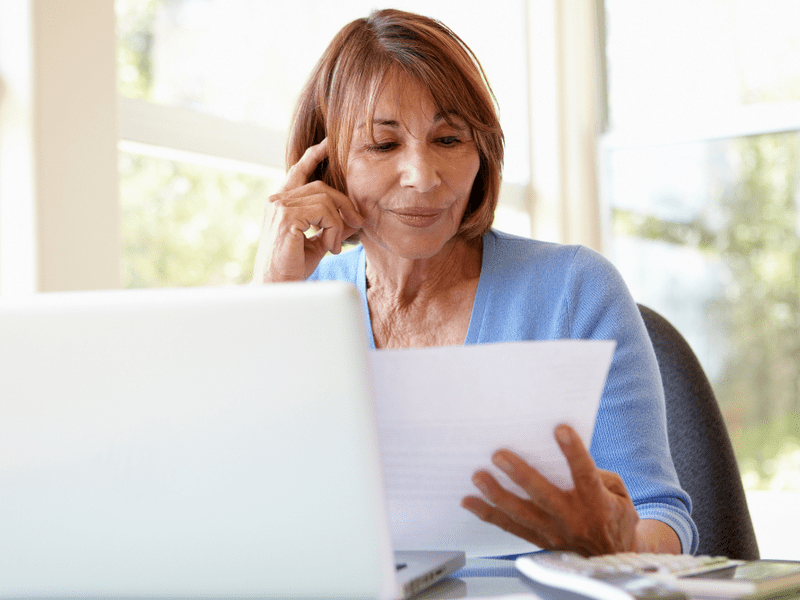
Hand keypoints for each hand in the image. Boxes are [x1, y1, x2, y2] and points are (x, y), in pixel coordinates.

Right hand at [252, 138, 363, 282]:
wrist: (276, 288)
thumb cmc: (292, 268)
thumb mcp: (316, 243)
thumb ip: (330, 226)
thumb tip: (353, 218)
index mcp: (280, 204)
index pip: (298, 172)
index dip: (313, 156)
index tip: (328, 144)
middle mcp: (276, 201)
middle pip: (321, 187)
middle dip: (344, 203)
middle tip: (358, 223)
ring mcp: (279, 207)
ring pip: (324, 199)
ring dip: (338, 222)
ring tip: (336, 244)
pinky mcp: (285, 219)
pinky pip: (323, 212)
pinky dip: (333, 229)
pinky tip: (330, 247)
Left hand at [461, 424, 639, 555]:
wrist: (613, 555)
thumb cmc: (614, 514)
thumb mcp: (617, 491)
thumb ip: (595, 473)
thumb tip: (563, 454)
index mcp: (597, 503)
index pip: (585, 474)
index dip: (574, 452)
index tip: (560, 429)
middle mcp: (573, 519)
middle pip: (544, 496)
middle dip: (520, 474)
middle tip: (498, 455)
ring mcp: (554, 532)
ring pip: (521, 513)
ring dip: (497, 494)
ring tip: (478, 476)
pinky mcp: (540, 540)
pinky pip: (510, 527)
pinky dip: (488, 514)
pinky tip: (469, 501)